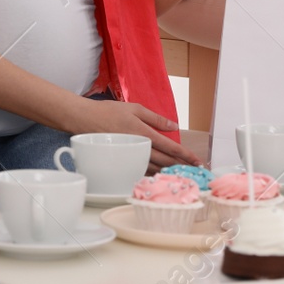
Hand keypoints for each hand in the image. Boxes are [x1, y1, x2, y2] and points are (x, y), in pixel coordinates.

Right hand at [76, 98, 203, 168]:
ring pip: (155, 169)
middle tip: (196, 172)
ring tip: (184, 175)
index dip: (186, 155)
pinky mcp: (123, 162)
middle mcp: (140, 148)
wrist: (85, 121)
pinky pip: (142, 171)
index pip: (170, 147)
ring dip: (171, 173)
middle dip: (183, 166)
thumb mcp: (135, 108)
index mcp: (144, 133)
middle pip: (166, 161)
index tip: (198, 161)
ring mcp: (131, 157)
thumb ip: (156, 118)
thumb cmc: (109, 112)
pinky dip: (155, 174)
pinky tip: (162, 176)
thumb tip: (174, 127)